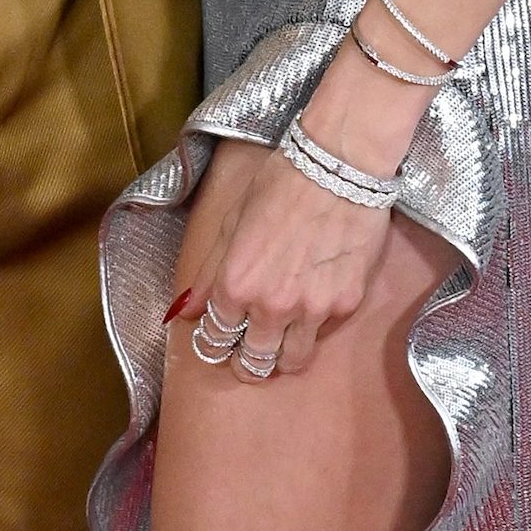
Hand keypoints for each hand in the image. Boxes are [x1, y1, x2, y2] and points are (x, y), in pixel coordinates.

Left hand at [188, 143, 395, 380]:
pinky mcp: (346, 305)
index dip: (213, 343)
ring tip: (280, 343)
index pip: (215, 339)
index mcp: (236, 284)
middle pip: (253, 363)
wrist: (338, 167)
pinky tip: (312, 303)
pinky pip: (324, 334)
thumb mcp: (231, 221)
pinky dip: (314, 328)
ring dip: (281, 357)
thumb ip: (206, 273)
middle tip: (247, 354)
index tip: (218, 340)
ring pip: (291, 362)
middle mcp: (271, 307)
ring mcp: (312, 310)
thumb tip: (184, 310)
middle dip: (245, 363)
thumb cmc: (280, 184)